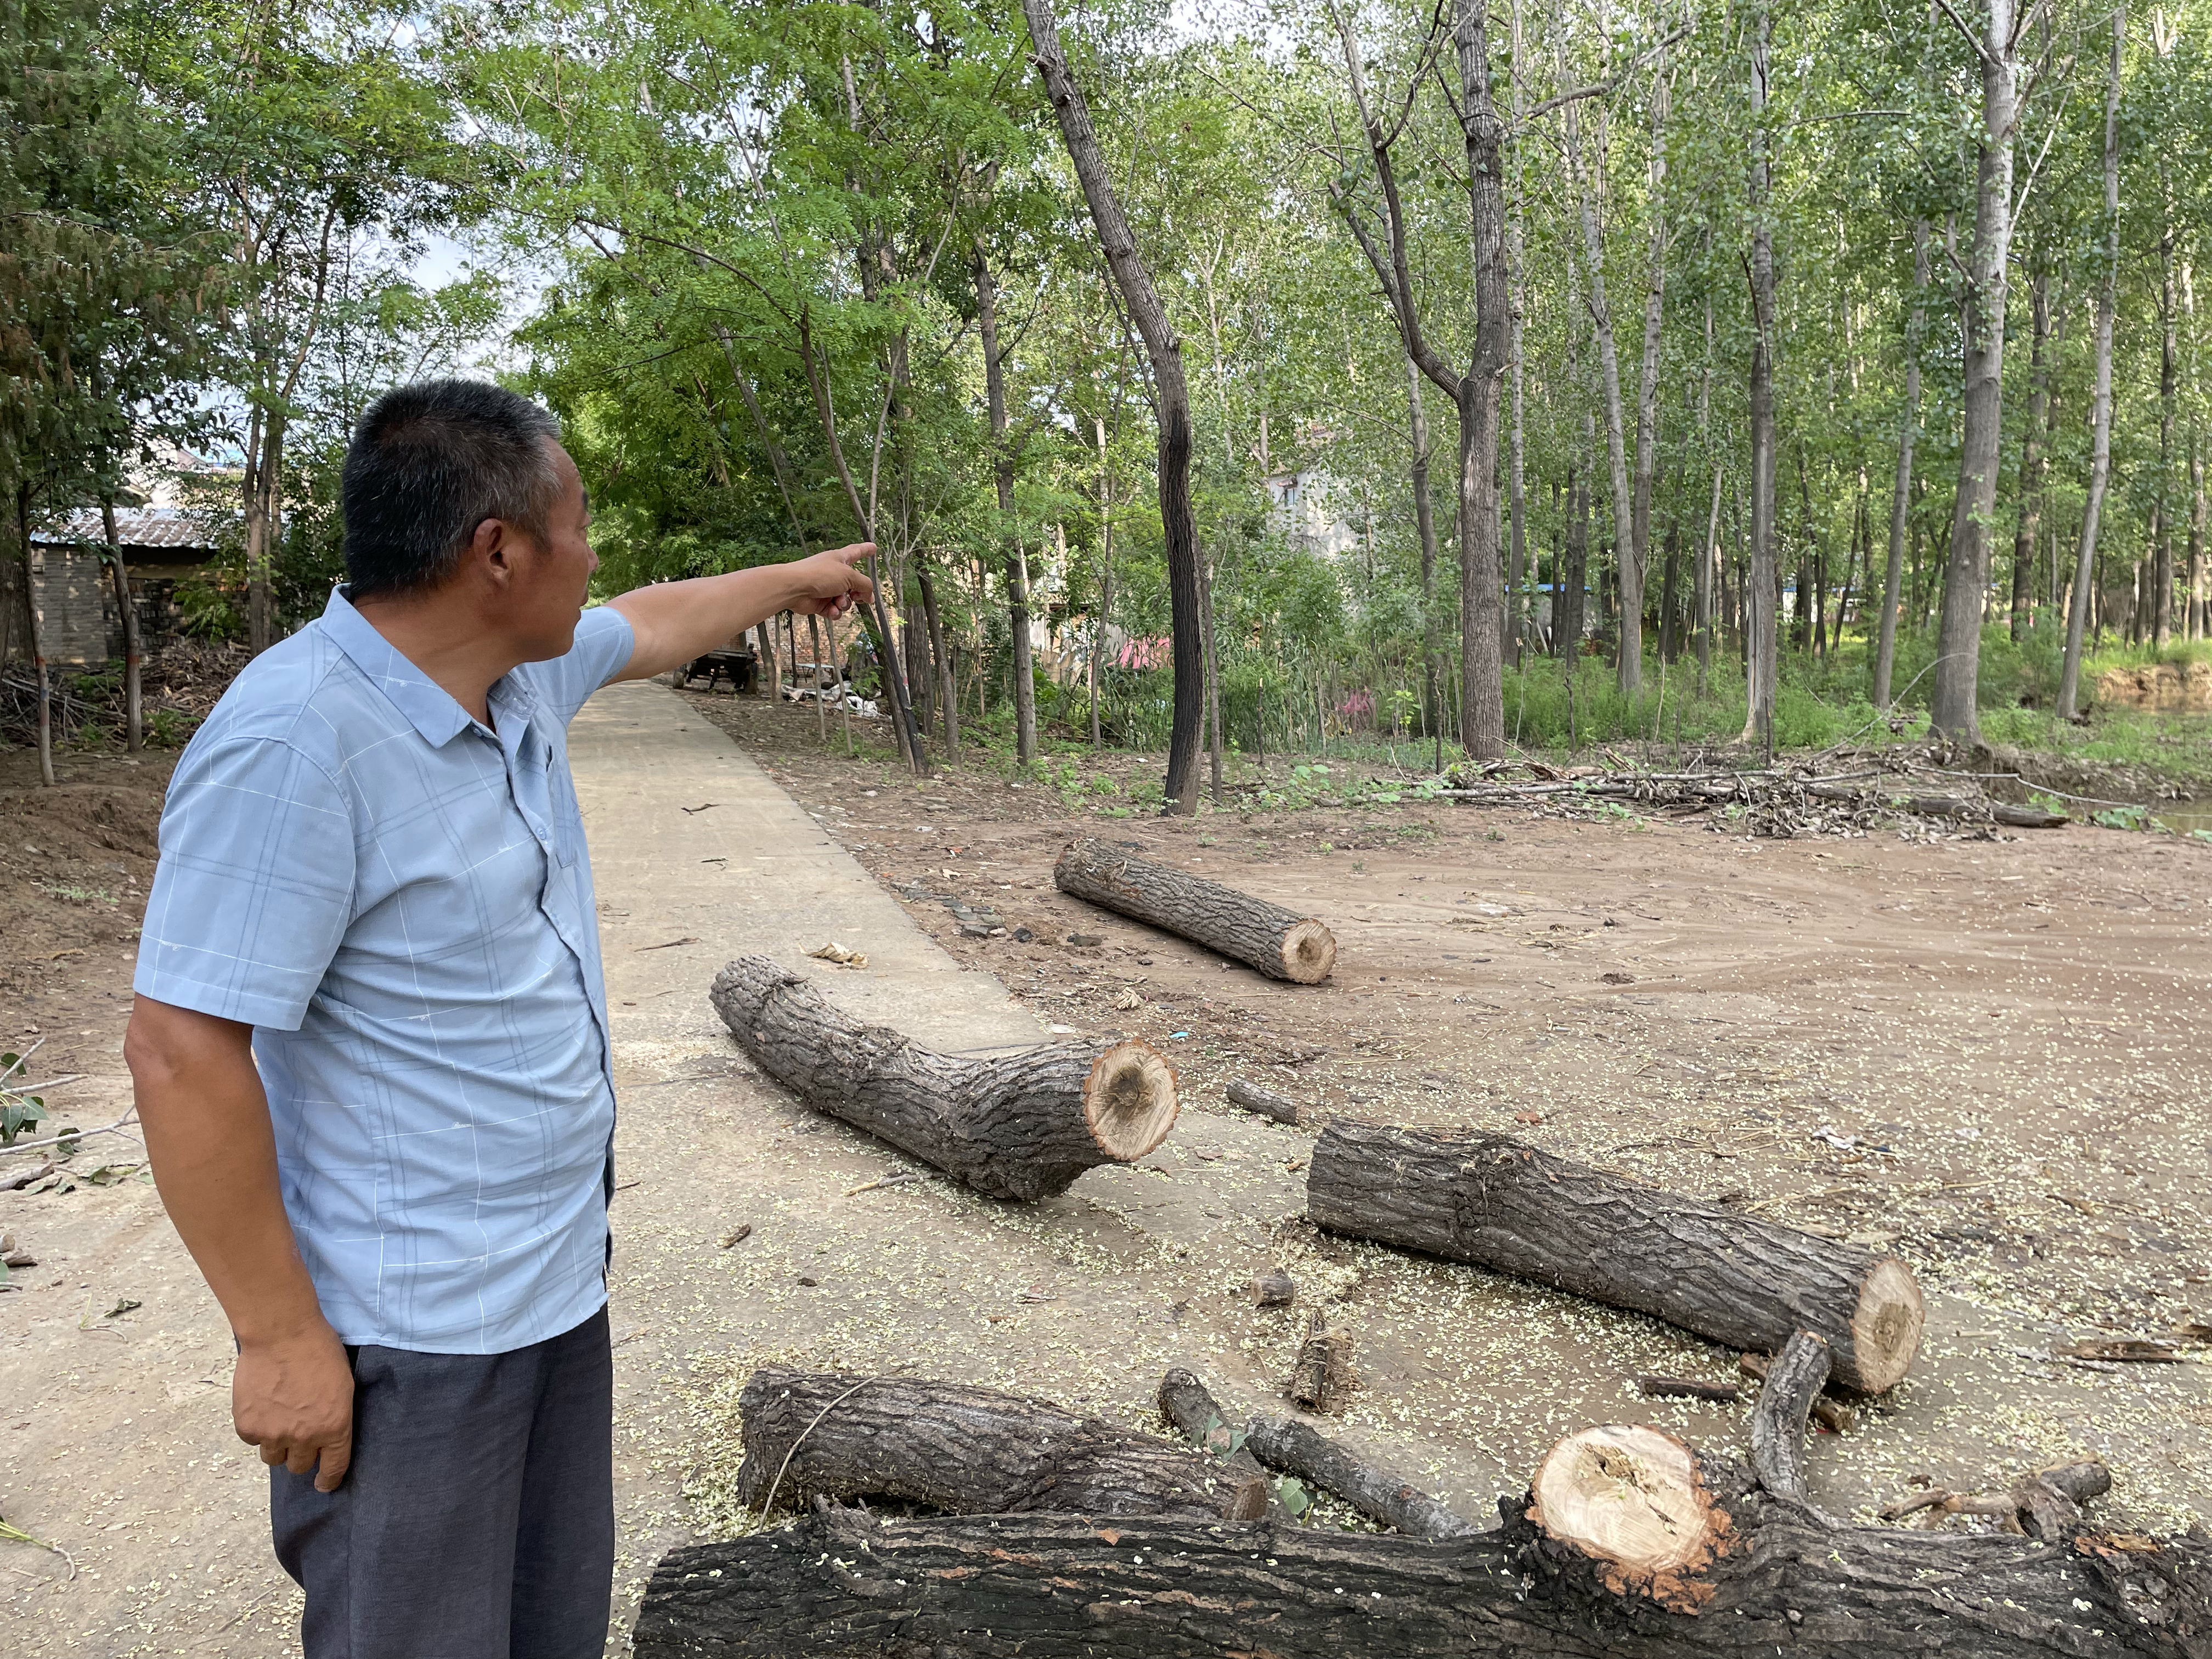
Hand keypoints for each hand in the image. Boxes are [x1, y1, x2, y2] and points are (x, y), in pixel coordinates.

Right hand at [234, 1324, 354, 1492]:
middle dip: (300, 1455)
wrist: (281, 1333)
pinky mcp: (248, 1426)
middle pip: (299, 1466)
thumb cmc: (318, 1350)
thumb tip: (325, 1433)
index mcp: (334, 1426)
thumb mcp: (342, 1383)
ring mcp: (273, 1434)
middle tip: (297, 1436)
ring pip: (273, 1458)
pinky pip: (252, 1439)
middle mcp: (304, 1437)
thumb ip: (333, 1415)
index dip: (328, 1480)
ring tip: (277, 1419)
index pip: (333, 1467)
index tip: (322, 1485)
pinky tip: (261, 1406)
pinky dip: (256, 1428)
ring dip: (277, 1444)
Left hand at [789, 542, 874, 619]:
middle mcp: (833, 573)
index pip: (856, 552)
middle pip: (854, 583)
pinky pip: (834, 610)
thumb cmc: (818, 575)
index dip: (866, 550)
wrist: (794, 588)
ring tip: (838, 602)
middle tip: (858, 596)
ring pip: (845, 600)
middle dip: (858, 592)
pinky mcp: (820, 603)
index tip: (873, 548)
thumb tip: (870, 596)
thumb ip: (864, 585)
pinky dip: (835, 611)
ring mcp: (827, 588)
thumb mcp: (849, 576)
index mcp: (840, 559)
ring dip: (845, 603)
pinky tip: (832, 610)